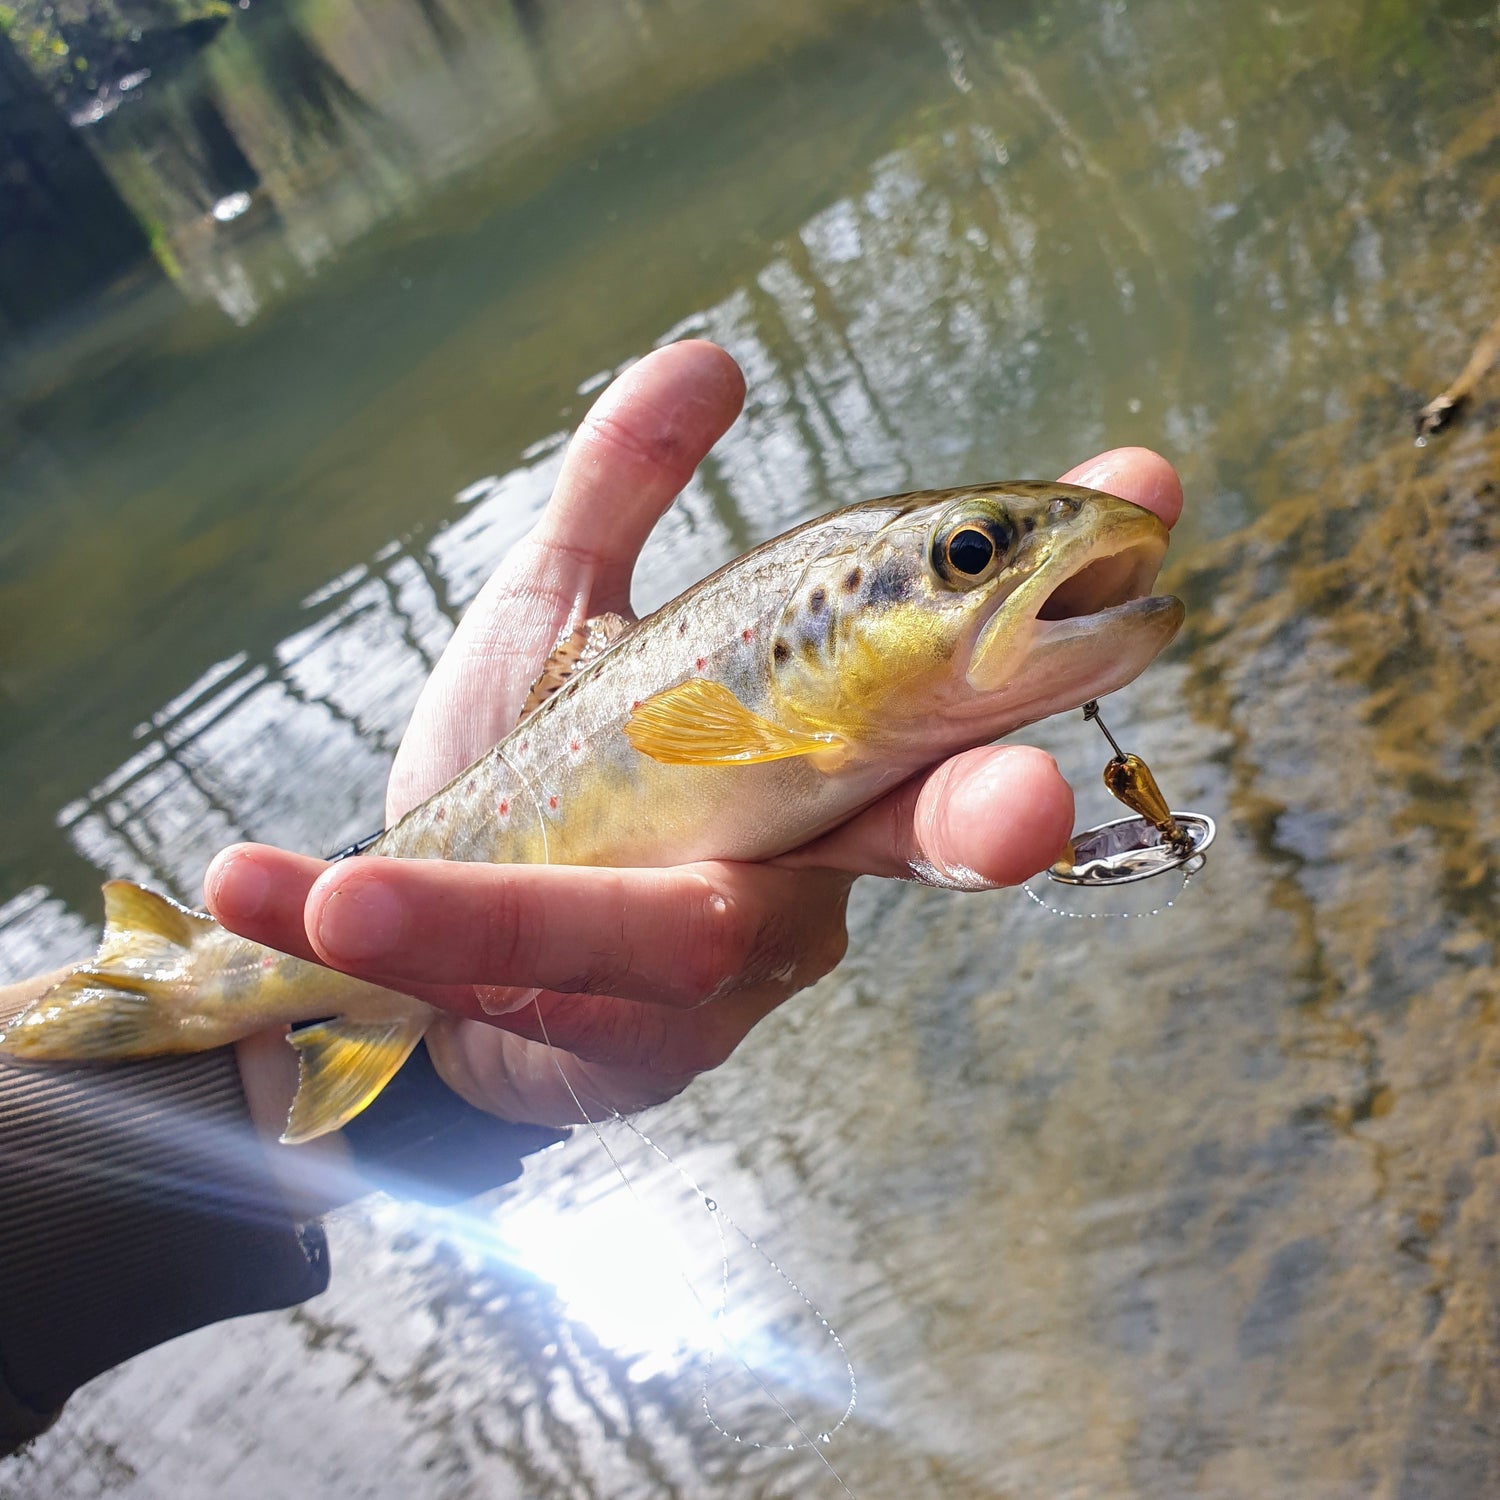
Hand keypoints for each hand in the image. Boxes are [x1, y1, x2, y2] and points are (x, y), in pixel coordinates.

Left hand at [207, 341, 1182, 1131]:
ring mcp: (715, 971)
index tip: (1150, 497)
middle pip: (910, 848)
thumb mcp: (563, 620)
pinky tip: (262, 897)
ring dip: (526, 909)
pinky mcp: (616, 1049)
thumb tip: (715, 357)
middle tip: (1030, 807)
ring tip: (355, 901)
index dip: (1055, 600)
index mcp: (813, 755)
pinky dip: (396, 937)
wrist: (422, 937)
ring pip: (684, 943)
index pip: (956, 684)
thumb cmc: (522, 777)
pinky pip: (522, 994)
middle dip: (982, 819)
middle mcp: (799, 863)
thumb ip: (628, 498)